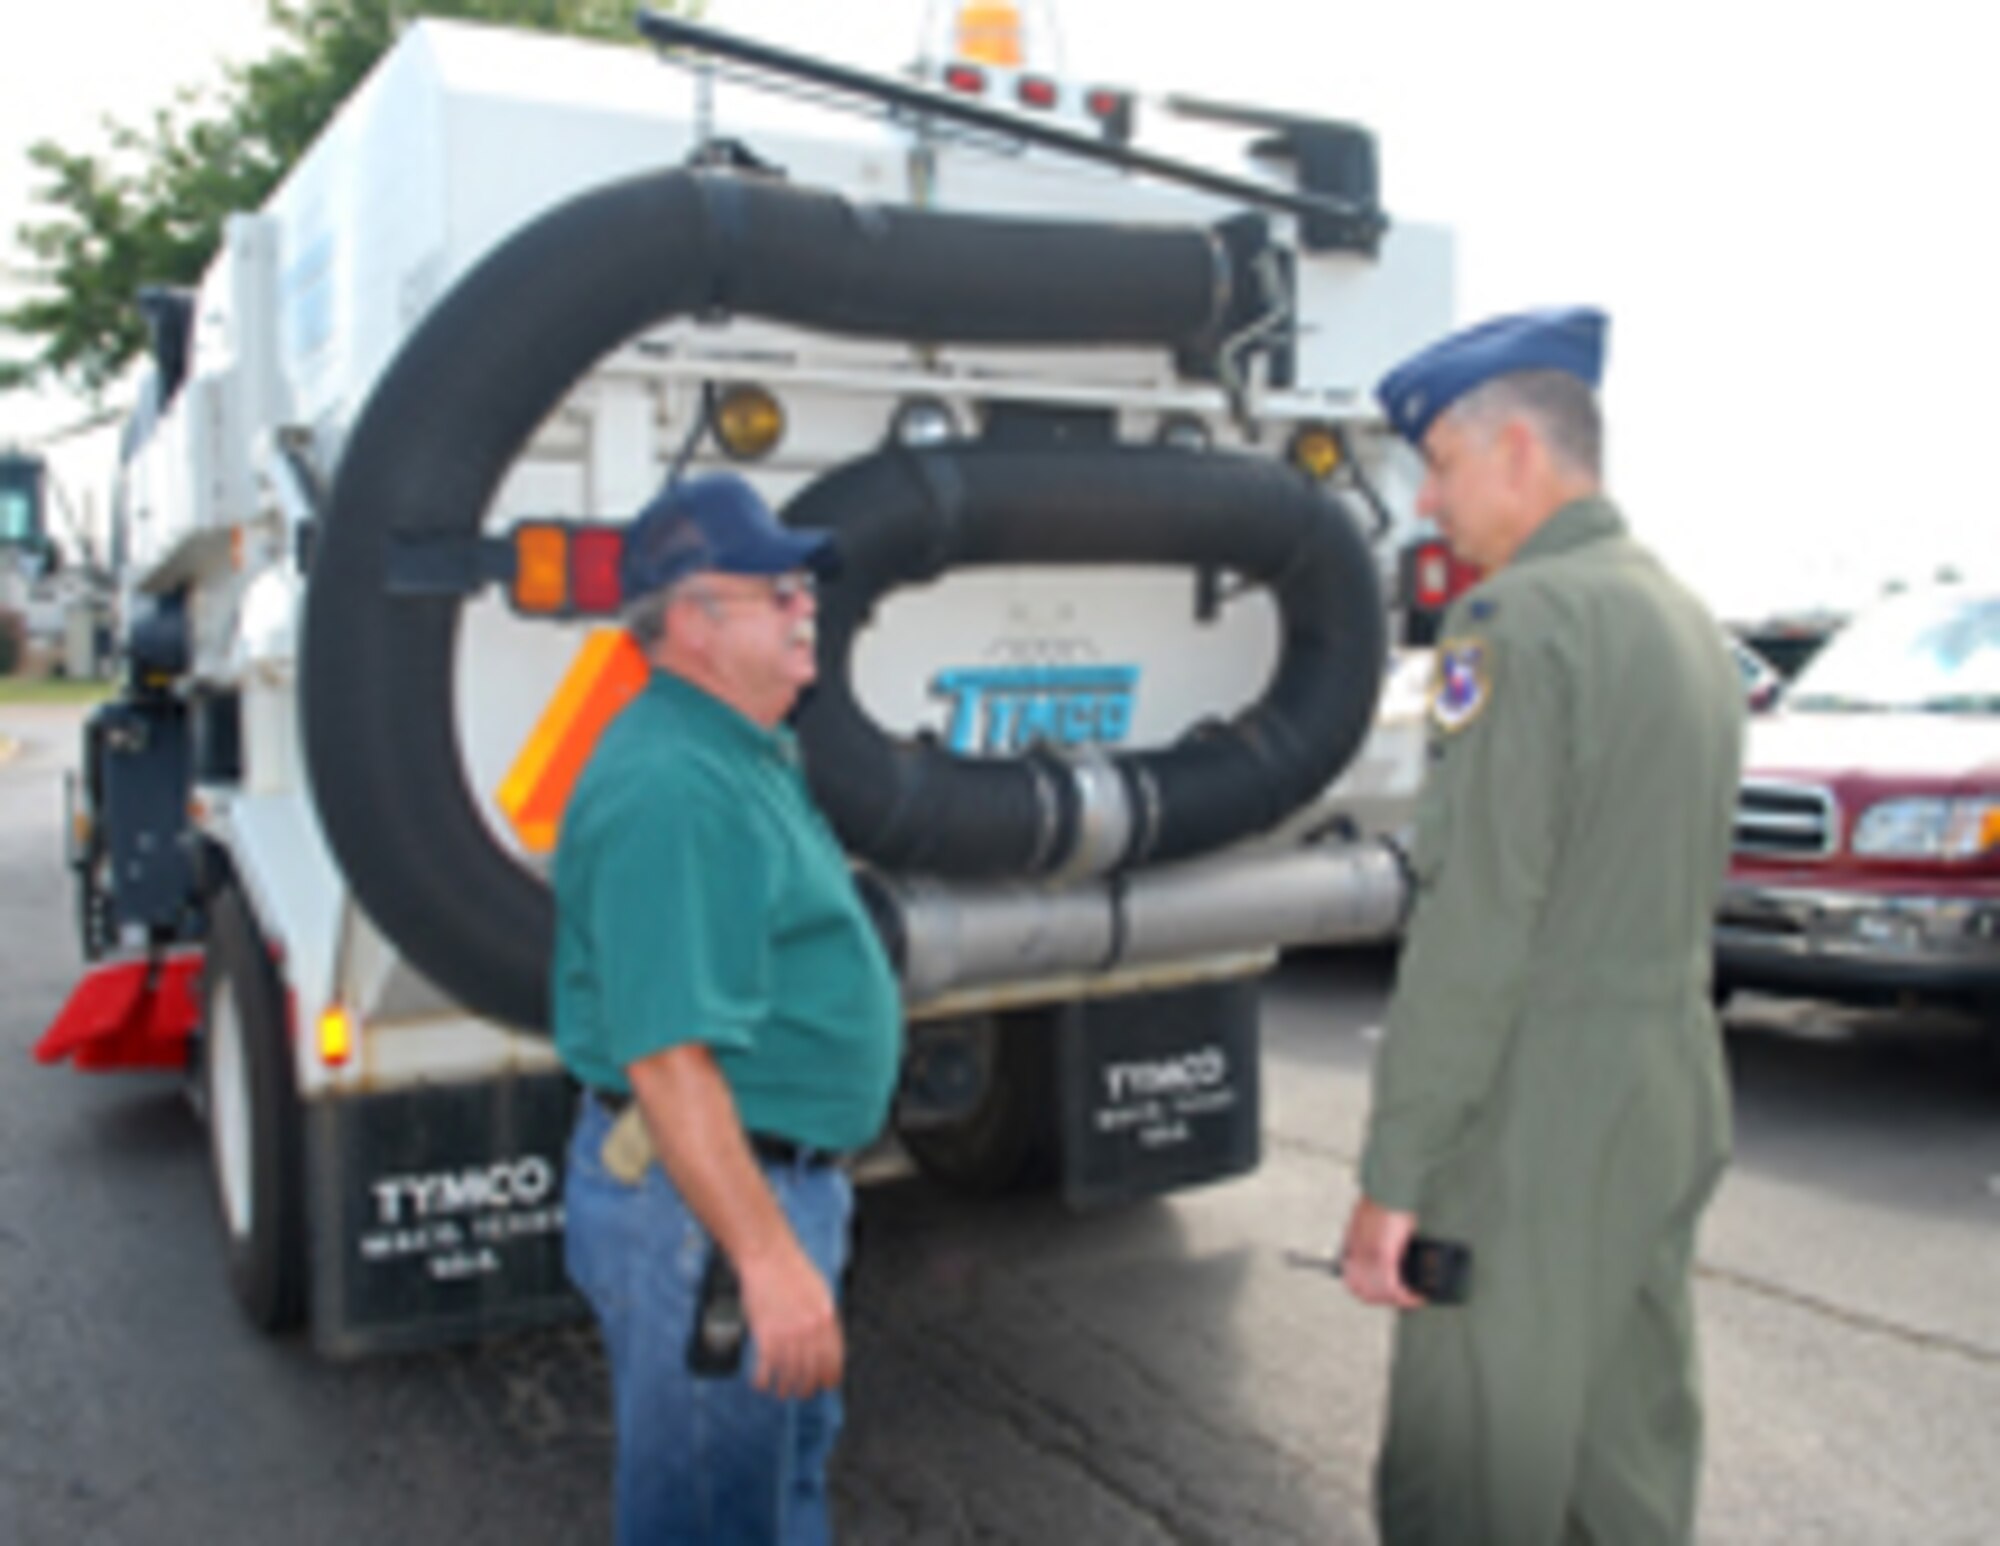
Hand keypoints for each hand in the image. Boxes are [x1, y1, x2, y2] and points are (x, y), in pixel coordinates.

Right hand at [737, 1242, 843, 1400]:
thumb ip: (825, 1318)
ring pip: (789, 1374)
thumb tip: (828, 1342)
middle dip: (806, 1388)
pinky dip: (762, 1381)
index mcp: (827, 1318)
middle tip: (801, 1393)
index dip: (830, 1377)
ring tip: (781, 1392)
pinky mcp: (765, 1336)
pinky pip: (765, 1369)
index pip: (833, 1359)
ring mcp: (787, 1334)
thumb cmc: (794, 1271)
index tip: (825, 1386)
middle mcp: (810, 1330)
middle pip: (811, 1371)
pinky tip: (761, 1384)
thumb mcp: (821, 1292)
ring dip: (785, 1388)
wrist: (768, 1257)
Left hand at [1339, 1195, 1425, 1309]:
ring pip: (1377, 1293)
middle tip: (1400, 1299)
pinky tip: (1417, 1296)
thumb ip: (1373, 1236)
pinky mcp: (1383, 1253)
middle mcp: (1357, 1252)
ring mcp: (1368, 1254)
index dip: (1367, 1292)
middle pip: (1362, 1291)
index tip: (1383, 1294)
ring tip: (1411, 1299)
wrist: (1390, 1185)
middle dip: (1382, 1300)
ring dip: (1395, 1301)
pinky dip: (1405, 1297)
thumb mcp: (1371, 1218)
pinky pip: (1391, 1287)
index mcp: (1353, 1244)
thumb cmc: (1384, 1198)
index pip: (1352, 1281)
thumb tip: (1389, 1250)